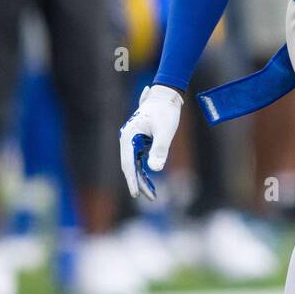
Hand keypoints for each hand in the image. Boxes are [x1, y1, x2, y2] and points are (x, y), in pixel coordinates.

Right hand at [119, 85, 182, 199]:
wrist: (166, 95)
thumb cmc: (166, 111)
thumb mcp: (165, 131)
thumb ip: (160, 150)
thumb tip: (155, 170)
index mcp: (129, 136)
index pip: (128, 163)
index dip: (132, 180)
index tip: (135, 194)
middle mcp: (128, 139)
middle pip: (130, 166)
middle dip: (139, 183)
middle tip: (150, 198)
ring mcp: (133, 141)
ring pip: (135, 165)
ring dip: (142, 179)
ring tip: (153, 196)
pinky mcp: (140, 141)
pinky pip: (140, 160)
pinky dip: (146, 171)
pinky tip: (152, 183)